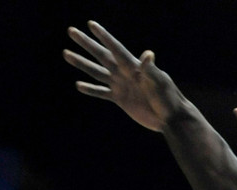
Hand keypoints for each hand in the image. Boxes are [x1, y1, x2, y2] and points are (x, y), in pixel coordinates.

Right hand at [64, 21, 182, 131]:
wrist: (170, 118)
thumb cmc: (168, 98)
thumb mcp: (160, 82)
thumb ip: (151, 69)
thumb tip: (148, 54)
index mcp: (133, 66)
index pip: (115, 48)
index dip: (104, 36)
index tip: (91, 24)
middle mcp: (124, 73)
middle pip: (101, 55)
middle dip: (86, 43)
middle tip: (71, 31)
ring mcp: (121, 85)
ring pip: (97, 72)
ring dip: (81, 63)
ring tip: (66, 53)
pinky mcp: (121, 99)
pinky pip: (102, 93)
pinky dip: (91, 89)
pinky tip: (79, 85)